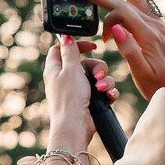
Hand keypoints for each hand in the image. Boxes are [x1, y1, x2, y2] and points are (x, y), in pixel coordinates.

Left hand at [41, 35, 115, 153]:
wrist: (76, 127)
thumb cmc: (69, 99)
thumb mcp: (70, 70)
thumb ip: (69, 52)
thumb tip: (65, 37)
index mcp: (55, 69)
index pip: (63, 48)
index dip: (77, 44)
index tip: (91, 46)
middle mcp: (66, 78)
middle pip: (85, 62)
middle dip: (97, 67)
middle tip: (97, 76)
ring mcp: (78, 90)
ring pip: (97, 76)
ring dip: (104, 80)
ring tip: (101, 90)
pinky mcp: (89, 100)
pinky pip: (103, 90)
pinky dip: (107, 92)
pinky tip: (108, 96)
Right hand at [79, 0, 164, 98]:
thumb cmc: (157, 84)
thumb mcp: (141, 73)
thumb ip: (128, 49)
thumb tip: (115, 28)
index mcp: (148, 35)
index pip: (123, 13)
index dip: (107, 20)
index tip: (102, 38)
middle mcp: (154, 25)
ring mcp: (157, 23)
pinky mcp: (157, 25)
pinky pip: (143, 1)